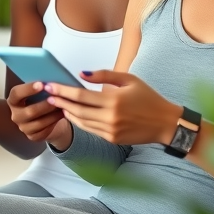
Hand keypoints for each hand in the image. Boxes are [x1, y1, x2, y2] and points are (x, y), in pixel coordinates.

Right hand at [7, 82, 68, 143]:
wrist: (40, 117)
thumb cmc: (38, 100)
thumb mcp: (35, 93)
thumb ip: (39, 87)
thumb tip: (51, 80)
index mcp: (13, 101)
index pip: (16, 94)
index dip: (28, 89)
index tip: (42, 84)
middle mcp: (15, 115)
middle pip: (30, 111)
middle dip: (46, 105)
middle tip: (58, 98)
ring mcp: (23, 127)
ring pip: (40, 122)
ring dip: (53, 114)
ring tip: (64, 107)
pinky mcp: (32, 136)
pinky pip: (45, 131)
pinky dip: (55, 122)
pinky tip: (63, 115)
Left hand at [44, 70, 180, 145]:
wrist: (165, 123)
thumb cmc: (148, 98)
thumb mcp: (129, 80)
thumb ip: (104, 75)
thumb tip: (81, 74)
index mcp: (113, 100)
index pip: (80, 96)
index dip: (62, 91)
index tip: (50, 86)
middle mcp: (110, 117)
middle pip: (76, 109)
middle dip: (60, 101)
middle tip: (47, 94)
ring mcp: (110, 131)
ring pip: (81, 122)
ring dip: (67, 112)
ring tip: (56, 104)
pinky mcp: (112, 139)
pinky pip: (90, 130)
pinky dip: (79, 122)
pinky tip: (72, 114)